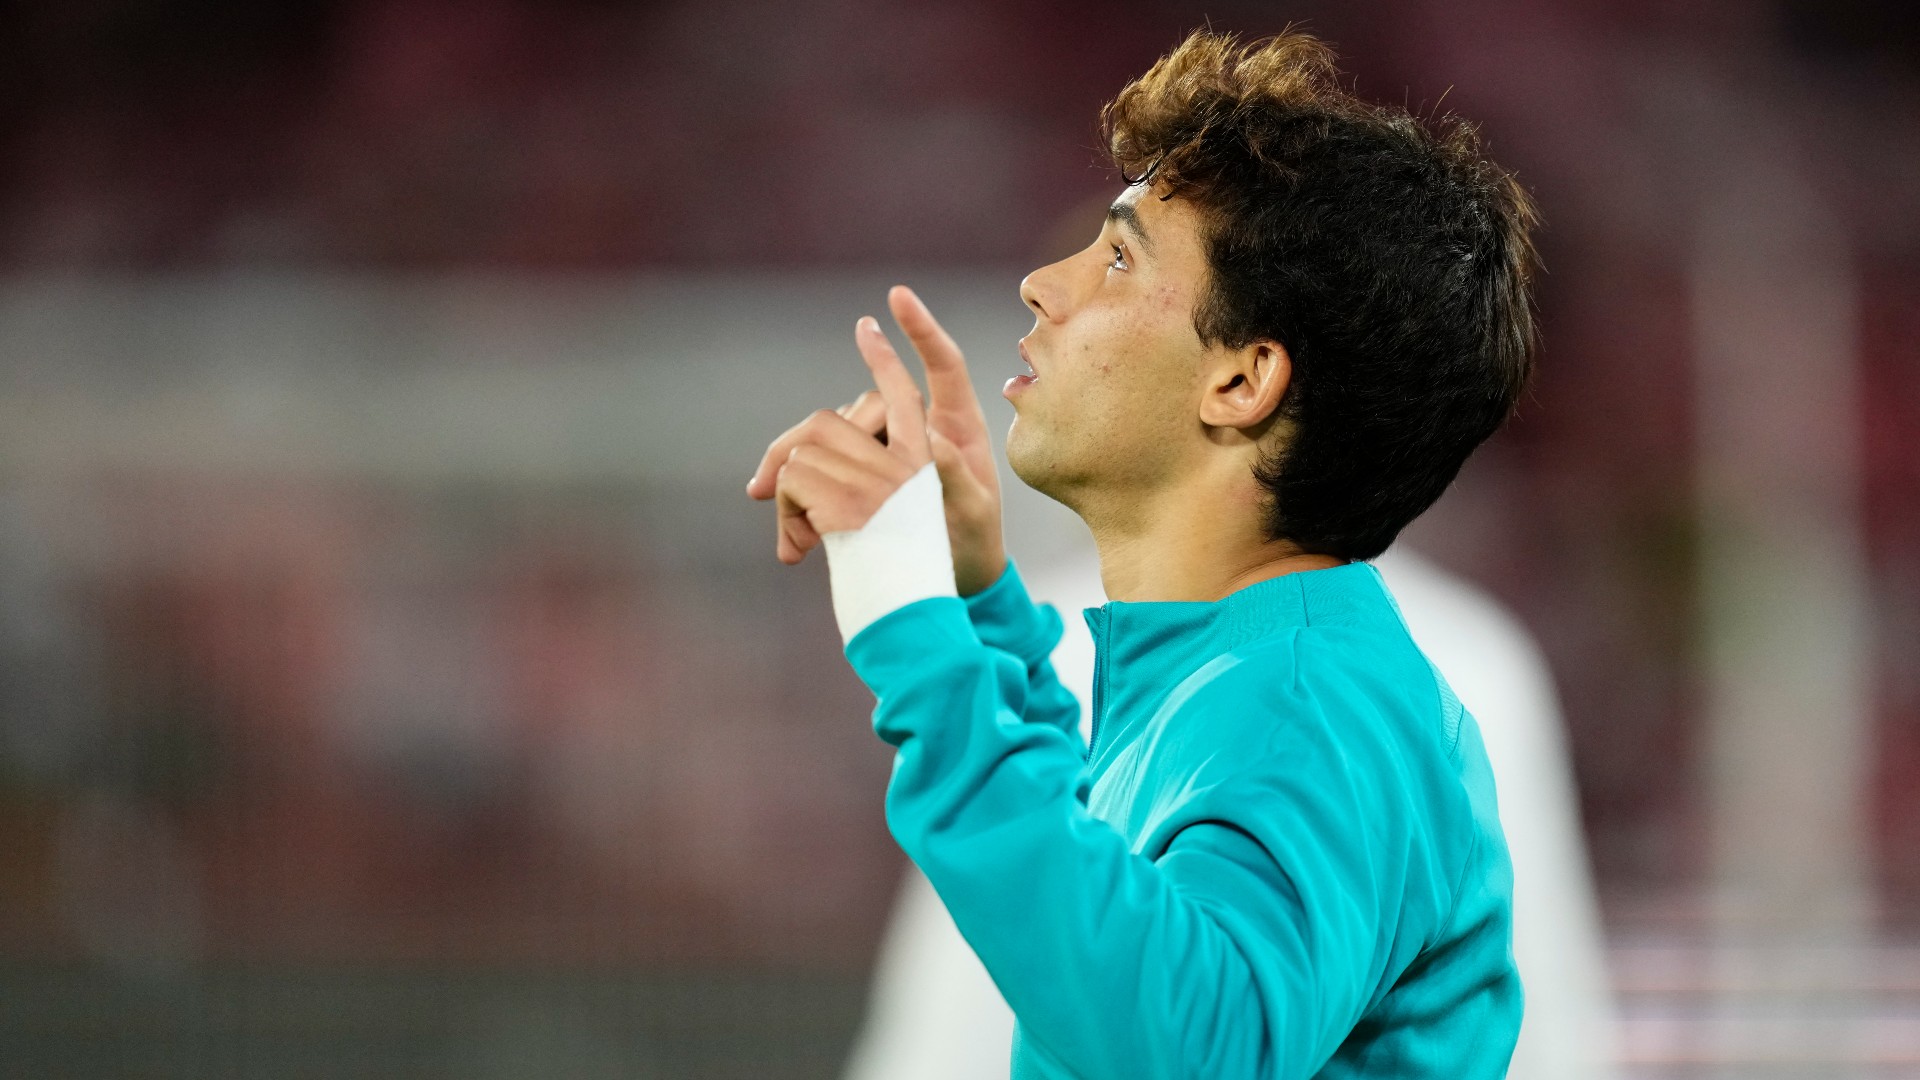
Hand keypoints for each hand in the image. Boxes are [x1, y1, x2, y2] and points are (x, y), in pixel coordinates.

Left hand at [745, 312, 931, 563]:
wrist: (917, 624)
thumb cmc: (898, 582)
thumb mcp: (890, 526)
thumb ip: (855, 488)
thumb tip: (778, 481)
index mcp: (921, 466)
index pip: (905, 398)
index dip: (884, 362)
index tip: (869, 327)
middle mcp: (905, 466)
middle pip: (826, 424)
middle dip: (785, 454)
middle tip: (758, 491)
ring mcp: (879, 483)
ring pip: (803, 453)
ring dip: (787, 498)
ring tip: (798, 540)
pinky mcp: (852, 503)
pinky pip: (793, 483)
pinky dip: (784, 518)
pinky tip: (800, 552)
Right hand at [746, 287, 1006, 593]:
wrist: (956, 578)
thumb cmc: (974, 545)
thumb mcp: (973, 516)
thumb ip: (956, 478)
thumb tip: (930, 441)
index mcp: (956, 426)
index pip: (942, 364)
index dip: (922, 329)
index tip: (896, 296)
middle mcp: (919, 427)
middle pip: (864, 403)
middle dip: (814, 429)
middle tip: (774, 467)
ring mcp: (891, 447)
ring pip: (837, 429)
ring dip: (798, 458)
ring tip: (766, 495)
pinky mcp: (867, 470)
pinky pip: (827, 459)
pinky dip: (798, 482)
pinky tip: (783, 516)